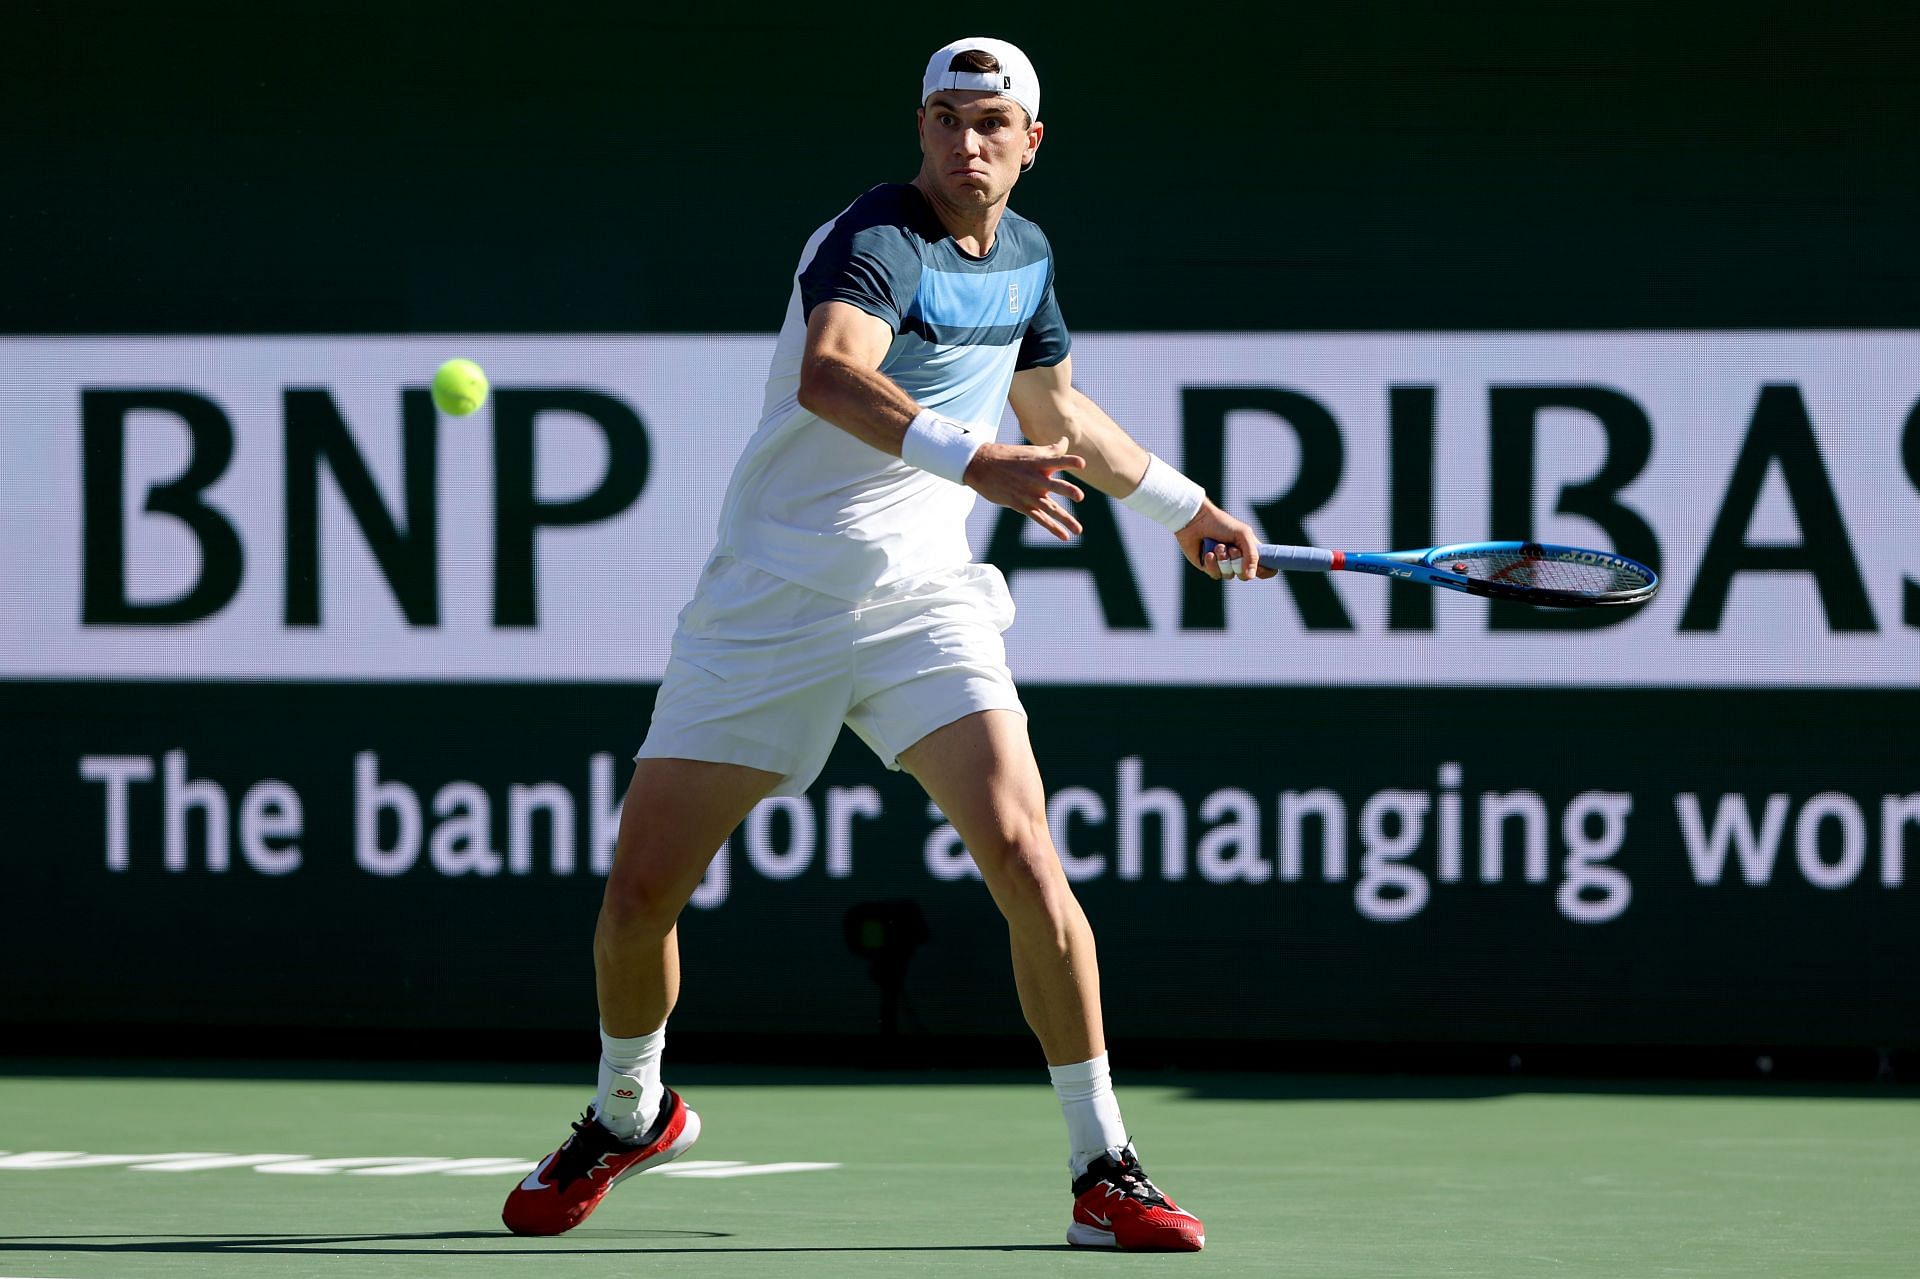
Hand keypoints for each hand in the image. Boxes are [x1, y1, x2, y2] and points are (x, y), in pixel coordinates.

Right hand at [963, 437, 1086, 540]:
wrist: (980, 466)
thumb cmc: (1009, 457)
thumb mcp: (1030, 451)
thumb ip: (1052, 449)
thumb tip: (1066, 440)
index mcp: (1038, 462)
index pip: (1057, 460)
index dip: (1069, 461)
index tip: (1082, 464)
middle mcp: (1035, 478)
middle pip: (1054, 485)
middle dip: (1067, 490)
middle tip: (1080, 497)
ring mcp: (1027, 493)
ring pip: (1049, 507)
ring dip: (1064, 519)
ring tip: (1079, 531)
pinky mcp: (1020, 505)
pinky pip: (1038, 518)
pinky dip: (1052, 527)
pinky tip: (1064, 536)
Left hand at [1175, 502, 1275, 580]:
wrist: (1195, 521)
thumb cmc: (1221, 524)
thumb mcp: (1243, 535)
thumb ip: (1252, 555)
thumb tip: (1251, 577)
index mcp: (1250, 550)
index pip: (1265, 568)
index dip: (1265, 571)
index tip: (1260, 568)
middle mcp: (1238, 559)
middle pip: (1246, 576)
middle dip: (1238, 562)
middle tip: (1231, 549)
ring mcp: (1224, 565)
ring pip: (1229, 575)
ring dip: (1224, 560)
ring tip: (1218, 546)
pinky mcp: (1210, 567)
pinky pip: (1215, 575)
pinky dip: (1212, 563)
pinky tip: (1208, 553)